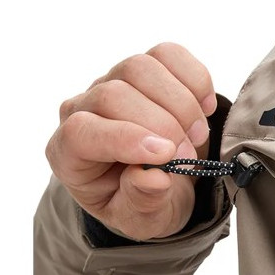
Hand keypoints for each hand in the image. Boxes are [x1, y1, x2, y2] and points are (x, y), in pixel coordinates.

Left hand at [46, 44, 217, 240]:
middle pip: (114, 94)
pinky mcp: (145, 69)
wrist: (162, 183)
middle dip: (162, 125)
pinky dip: (195, 80)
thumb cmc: (141, 203)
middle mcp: (83, 110)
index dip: (123, 138)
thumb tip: (154, 178)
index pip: (80, 131)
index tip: (166, 155)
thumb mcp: (141, 220)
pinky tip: (204, 108)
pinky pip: (168, 54)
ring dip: (181, 103)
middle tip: (188, 158)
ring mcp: (112, 82)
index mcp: (69, 154)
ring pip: (141, 68)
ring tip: (197, 137)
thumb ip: (142, 202)